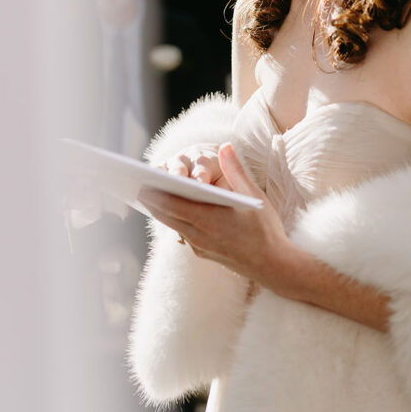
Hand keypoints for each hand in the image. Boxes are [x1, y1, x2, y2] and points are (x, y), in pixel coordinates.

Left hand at [140, 143, 295, 290]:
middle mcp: (200, 235)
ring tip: (149, 196)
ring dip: (161, 212)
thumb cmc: (265, 228)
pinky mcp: (204, 253)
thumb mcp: (253, 195)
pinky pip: (183, 234)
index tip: (142, 183)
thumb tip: (225, 146)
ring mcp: (200, 246)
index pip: (173, 205)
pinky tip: (173, 212)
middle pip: (167, 216)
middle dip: (152, 201)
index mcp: (209, 218)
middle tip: (137, 186)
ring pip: (173, 225)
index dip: (155, 194)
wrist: (273, 265)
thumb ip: (235, 170)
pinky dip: (175, 221)